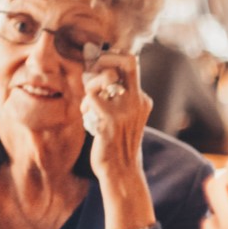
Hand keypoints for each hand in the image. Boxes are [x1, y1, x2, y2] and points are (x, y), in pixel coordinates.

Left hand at [80, 51, 151, 175]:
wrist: (121, 171)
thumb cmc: (117, 144)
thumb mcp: (124, 118)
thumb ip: (117, 97)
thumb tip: (97, 73)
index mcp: (142, 100)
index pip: (132, 62)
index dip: (114, 56)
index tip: (100, 64)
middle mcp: (138, 101)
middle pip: (126, 61)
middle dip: (105, 59)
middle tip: (93, 72)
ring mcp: (126, 110)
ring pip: (103, 79)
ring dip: (90, 88)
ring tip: (88, 105)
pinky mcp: (110, 120)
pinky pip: (91, 98)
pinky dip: (85, 106)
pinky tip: (87, 117)